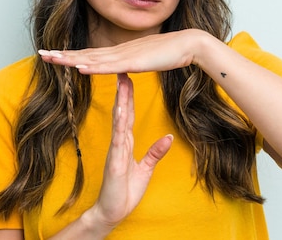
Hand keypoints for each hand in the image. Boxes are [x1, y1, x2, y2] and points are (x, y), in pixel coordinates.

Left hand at [38, 29, 210, 73]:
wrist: (189, 44)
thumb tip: (124, 68)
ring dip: (71, 59)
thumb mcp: (145, 60)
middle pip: (85, 54)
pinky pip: (109, 66)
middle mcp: (118, 51)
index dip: (71, 55)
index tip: (54, 55)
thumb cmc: (170, 52)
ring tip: (52, 58)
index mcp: (120, 52)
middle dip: (62, 54)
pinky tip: (79, 67)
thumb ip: (132, 63)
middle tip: (41, 54)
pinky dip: (92, 67)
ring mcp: (124, 56)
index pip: (90, 54)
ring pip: (92, 59)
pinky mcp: (133, 62)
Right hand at [90, 73, 172, 227]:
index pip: (127, 115)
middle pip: (122, 112)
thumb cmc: (125, 191)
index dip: (128, 96)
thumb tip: (168, 136)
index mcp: (124, 143)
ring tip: (123, 82)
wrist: (113, 212)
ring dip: (121, 101)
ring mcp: (115, 150)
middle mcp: (118, 143)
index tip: (129, 78)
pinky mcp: (115, 160)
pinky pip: (118, 138)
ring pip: (119, 120)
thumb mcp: (145, 169)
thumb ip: (155, 152)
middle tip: (124, 70)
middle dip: (123, 91)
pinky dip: (119, 123)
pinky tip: (121, 110)